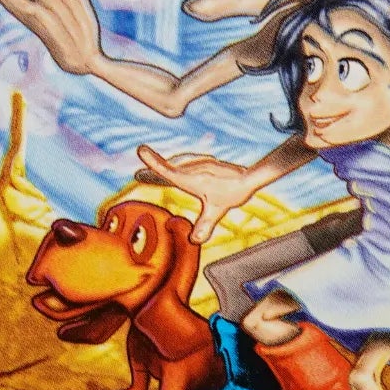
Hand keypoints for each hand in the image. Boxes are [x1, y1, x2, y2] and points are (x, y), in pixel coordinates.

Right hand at [134, 146, 249, 243]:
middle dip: (154, 168)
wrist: (250, 178)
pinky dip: (179, 168)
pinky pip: (187, 164)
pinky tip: (179, 171)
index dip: (152, 162)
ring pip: (179, 164)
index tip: (141, 150)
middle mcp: (191, 168)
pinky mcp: (205, 163)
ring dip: (167, 167)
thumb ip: (205, 224)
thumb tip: (194, 240)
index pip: (166, 170)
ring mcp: (198, 164)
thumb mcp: (217, 210)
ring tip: (152, 174)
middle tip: (139, 174)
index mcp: (190, 178)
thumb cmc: (233, 191)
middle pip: (169, 167)